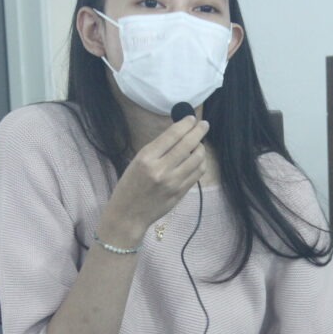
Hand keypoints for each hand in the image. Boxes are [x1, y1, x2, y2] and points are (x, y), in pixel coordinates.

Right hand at [100, 117, 208, 244]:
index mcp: (146, 158)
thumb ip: (158, 149)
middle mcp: (161, 169)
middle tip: (204, 125)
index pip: (172, 135)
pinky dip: (200, 163)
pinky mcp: (180, 193)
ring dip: (201, 148)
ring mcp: (173, 183)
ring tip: (198, 145)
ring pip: (197, 159)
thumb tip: (178, 134)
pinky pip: (197, 173)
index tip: (192, 118)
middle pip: (188, 144)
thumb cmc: (129, 186)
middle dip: (199, 131)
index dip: (185, 124)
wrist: (128, 215)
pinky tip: (197, 160)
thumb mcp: (137, 162)